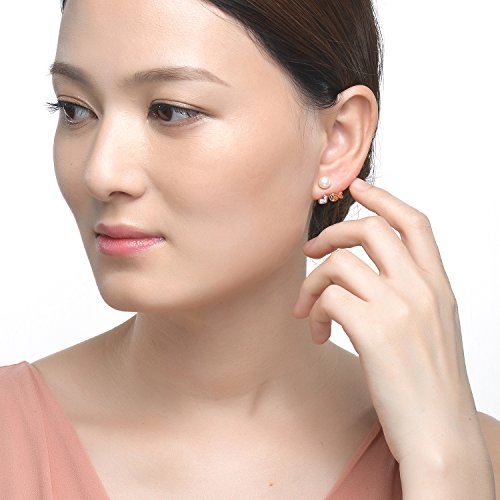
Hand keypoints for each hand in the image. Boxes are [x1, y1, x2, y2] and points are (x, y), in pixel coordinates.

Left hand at [292, 178, 483, 465]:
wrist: (440, 436)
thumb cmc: (430, 386)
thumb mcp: (431, 330)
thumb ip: (408, 296)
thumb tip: (365, 274)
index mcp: (440, 287)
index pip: (415, 224)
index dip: (384, 198)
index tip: (358, 187)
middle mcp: (423, 290)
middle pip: (370, 230)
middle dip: (331, 233)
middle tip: (311, 251)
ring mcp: (400, 308)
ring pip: (340, 262)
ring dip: (312, 282)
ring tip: (308, 310)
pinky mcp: (374, 330)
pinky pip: (328, 296)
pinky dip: (313, 310)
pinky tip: (316, 332)